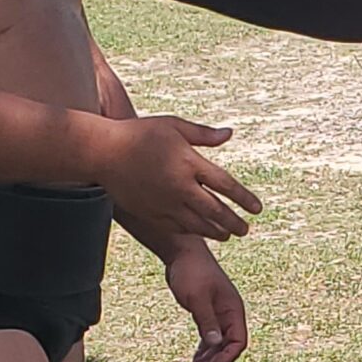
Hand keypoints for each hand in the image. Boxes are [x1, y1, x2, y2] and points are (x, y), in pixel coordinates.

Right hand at [97, 115, 261, 242]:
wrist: (103, 153)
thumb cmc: (140, 134)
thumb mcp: (173, 126)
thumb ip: (203, 134)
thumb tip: (229, 134)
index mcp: (189, 163)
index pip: (225, 185)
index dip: (244, 198)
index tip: (257, 209)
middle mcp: (180, 187)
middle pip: (215, 211)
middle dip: (234, 222)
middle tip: (246, 229)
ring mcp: (165, 203)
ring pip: (198, 225)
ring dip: (216, 231)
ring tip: (228, 235)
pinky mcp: (151, 213)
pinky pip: (178, 227)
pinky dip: (194, 232)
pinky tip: (202, 232)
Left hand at [164, 241, 248, 361]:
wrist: (182, 252)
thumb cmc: (191, 271)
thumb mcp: (197, 297)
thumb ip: (206, 320)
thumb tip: (215, 344)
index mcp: (233, 309)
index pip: (238, 341)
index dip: (226, 358)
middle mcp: (229, 314)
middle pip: (230, 346)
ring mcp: (218, 314)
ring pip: (219, 344)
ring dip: (209, 359)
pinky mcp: (206, 313)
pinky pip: (209, 337)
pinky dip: (203, 350)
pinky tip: (194, 361)